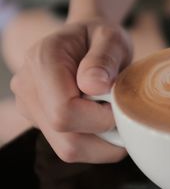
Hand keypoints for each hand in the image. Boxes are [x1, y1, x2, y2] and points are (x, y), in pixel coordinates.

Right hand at [11, 19, 132, 162]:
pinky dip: (97, 143)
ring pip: (69, 150)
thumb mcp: (112, 38)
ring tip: (114, 115)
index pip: (64, 111)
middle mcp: (28, 88)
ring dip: (103, 143)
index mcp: (42, 61)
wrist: (87, 40)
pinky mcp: (41, 122)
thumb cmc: (102, 38)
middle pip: (67, 139)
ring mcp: (31, 109)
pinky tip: (104, 121)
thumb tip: (94, 86)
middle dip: (105, 134)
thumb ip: (105, 58)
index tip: (119, 103)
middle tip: (122, 111)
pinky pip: (71, 148)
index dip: (101, 118)